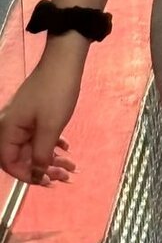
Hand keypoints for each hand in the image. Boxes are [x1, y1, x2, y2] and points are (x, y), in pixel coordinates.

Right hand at [0, 51, 80, 185]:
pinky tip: (67, 149)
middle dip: (44, 169)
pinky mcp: (35, 113)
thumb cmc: (56, 93)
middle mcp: (11, 126)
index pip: (9, 162)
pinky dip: (53, 144)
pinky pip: (40, 136)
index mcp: (8, 129)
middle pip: (22, 157)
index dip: (26, 175)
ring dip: (52, 159)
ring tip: (72, 167)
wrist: (65, 61)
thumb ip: (41, 153)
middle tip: (66, 176)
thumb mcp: (51, 127)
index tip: (46, 182)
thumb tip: (37, 173)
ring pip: (34, 147)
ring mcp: (24, 119)